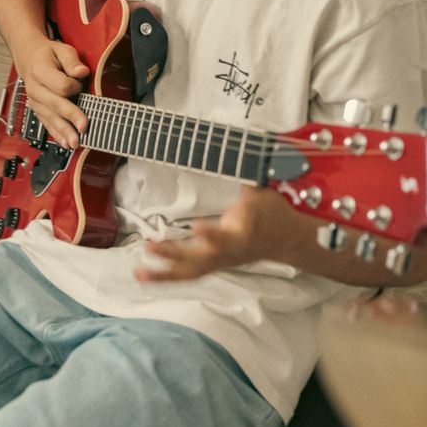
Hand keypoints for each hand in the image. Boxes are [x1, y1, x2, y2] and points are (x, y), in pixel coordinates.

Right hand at [17, 40, 88, 146]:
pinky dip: (56, 134)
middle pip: (54, 104)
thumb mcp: (61, 49)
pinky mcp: (37, 110)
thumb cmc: (48, 54)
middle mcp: (35, 88)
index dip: (74, 86)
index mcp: (40, 70)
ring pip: (50, 117)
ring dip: (63, 131)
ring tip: (75, 142)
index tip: (81, 84)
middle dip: (70, 116)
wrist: (29, 58)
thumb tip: (82, 72)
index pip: (60, 84)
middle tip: (83, 127)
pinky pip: (46, 123)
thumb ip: (72, 61)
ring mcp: (35, 101)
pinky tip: (65, 143)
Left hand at [136, 187, 288, 283]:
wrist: (288, 241)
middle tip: (150, 247)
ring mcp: (221, 260)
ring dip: (164, 273)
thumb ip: (246, 175)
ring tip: (138, 272)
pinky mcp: (214, 265)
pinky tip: (142, 274)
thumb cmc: (273, 212)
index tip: (196, 228)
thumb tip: (234, 150)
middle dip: (175, 255)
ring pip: (192, 271)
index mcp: (244, 230)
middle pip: (202, 258)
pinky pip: (188, 274)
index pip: (228, 235)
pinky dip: (165, 276)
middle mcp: (230, 249)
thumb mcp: (264, 190)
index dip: (212, 234)